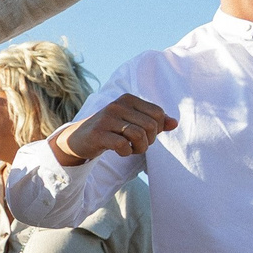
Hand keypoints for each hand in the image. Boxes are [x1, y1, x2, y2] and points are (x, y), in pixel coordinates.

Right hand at [57, 94, 177, 163]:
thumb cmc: (110, 130)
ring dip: (140, 148)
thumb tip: (174, 123)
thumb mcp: (132, 122)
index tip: (146, 135)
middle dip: (149, 141)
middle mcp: (117, 105)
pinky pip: (123, 145)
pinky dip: (126, 152)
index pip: (158, 113)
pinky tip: (121, 152)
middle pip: (150, 126)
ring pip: (139, 135)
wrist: (78, 139)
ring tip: (132, 150)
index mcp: (128, 99)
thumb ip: (153, 122)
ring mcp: (106, 118)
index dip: (157, 129)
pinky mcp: (98, 133)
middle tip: (139, 146)